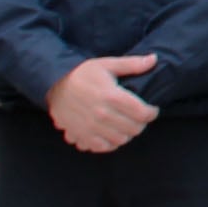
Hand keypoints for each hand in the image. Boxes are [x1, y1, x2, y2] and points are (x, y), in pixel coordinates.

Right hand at [45, 54, 161, 154]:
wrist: (53, 84)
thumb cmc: (82, 73)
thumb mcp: (107, 64)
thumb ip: (132, 64)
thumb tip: (154, 59)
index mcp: (111, 96)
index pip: (142, 113)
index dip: (151, 113)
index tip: (151, 109)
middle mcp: (101, 114)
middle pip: (134, 128)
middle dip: (141, 124)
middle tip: (139, 118)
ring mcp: (90, 127)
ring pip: (121, 140)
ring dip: (127, 134)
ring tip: (126, 125)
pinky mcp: (80, 135)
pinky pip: (101, 147)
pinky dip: (110, 143)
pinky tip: (111, 134)